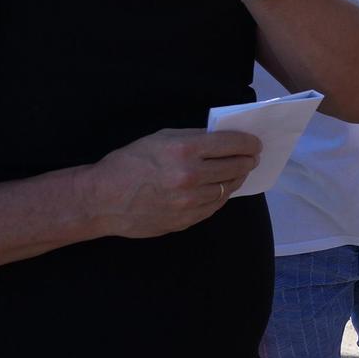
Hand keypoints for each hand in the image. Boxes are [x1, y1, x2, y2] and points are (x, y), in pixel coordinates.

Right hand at [85, 128, 262, 238]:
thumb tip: (223, 140)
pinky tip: (219, 188)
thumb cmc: (129, 163)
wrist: (103, 199)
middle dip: (247, 160)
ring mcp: (190, 201)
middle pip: (236, 167)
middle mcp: (191, 176)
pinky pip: (215, 206)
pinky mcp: (187, 219)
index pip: (232, 144)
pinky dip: (221, 195)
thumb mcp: (160, 138)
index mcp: (184, 150)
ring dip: (236, 178)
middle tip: (251, 157)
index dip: (249, 143)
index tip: (255, 144)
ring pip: (228, 188)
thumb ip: (194, 138)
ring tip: (237, 171)